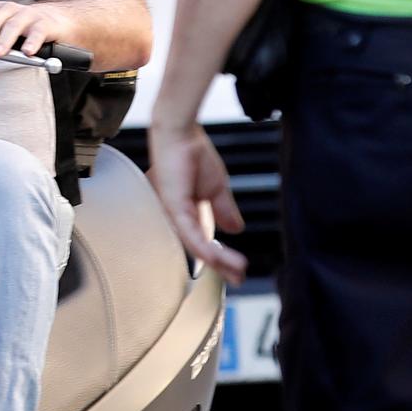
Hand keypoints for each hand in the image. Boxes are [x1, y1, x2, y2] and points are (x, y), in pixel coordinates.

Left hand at [0, 0, 74, 78]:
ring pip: (14, 24)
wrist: (63, 22)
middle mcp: (12, 10)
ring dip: (4, 39)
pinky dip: (32, 41)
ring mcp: (30, 15)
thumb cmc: (28, 33)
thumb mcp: (2, 43)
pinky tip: (28, 53)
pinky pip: (38, 30)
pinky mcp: (47, 23)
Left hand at [148, 123, 247, 285]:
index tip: (239, 270)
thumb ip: (224, 209)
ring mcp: (173, 215)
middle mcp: (176, 219)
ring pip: (196, 247)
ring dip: (219, 260)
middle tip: (238, 278)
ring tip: (237, 269)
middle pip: (198, 251)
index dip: (222, 259)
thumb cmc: (193, 153)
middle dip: (220, 267)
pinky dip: (206, 248)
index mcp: (186, 215)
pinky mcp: (172, 207)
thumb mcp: (216, 187)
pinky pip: (189, 235)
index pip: (204, 244)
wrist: (182, 132)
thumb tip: (236, 229)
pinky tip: (219, 257)